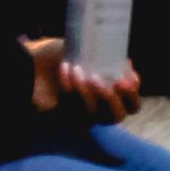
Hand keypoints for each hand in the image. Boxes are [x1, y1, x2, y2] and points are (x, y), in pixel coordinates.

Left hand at [26, 42, 140, 122]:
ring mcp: (82, 115)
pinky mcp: (63, 117)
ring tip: (77, 70)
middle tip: (100, 80)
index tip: (127, 78)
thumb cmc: (69, 55)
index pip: (132, 105)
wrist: (37, 60)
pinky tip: (65, 69)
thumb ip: (111, 61)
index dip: (132, 95)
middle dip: (111, 98)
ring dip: (86, 93)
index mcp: (114, 95)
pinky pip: (69, 108)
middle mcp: (101, 109)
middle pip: (116, 116)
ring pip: (92, 114)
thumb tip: (127, 65)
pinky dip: (68, 88)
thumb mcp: (93, 53)